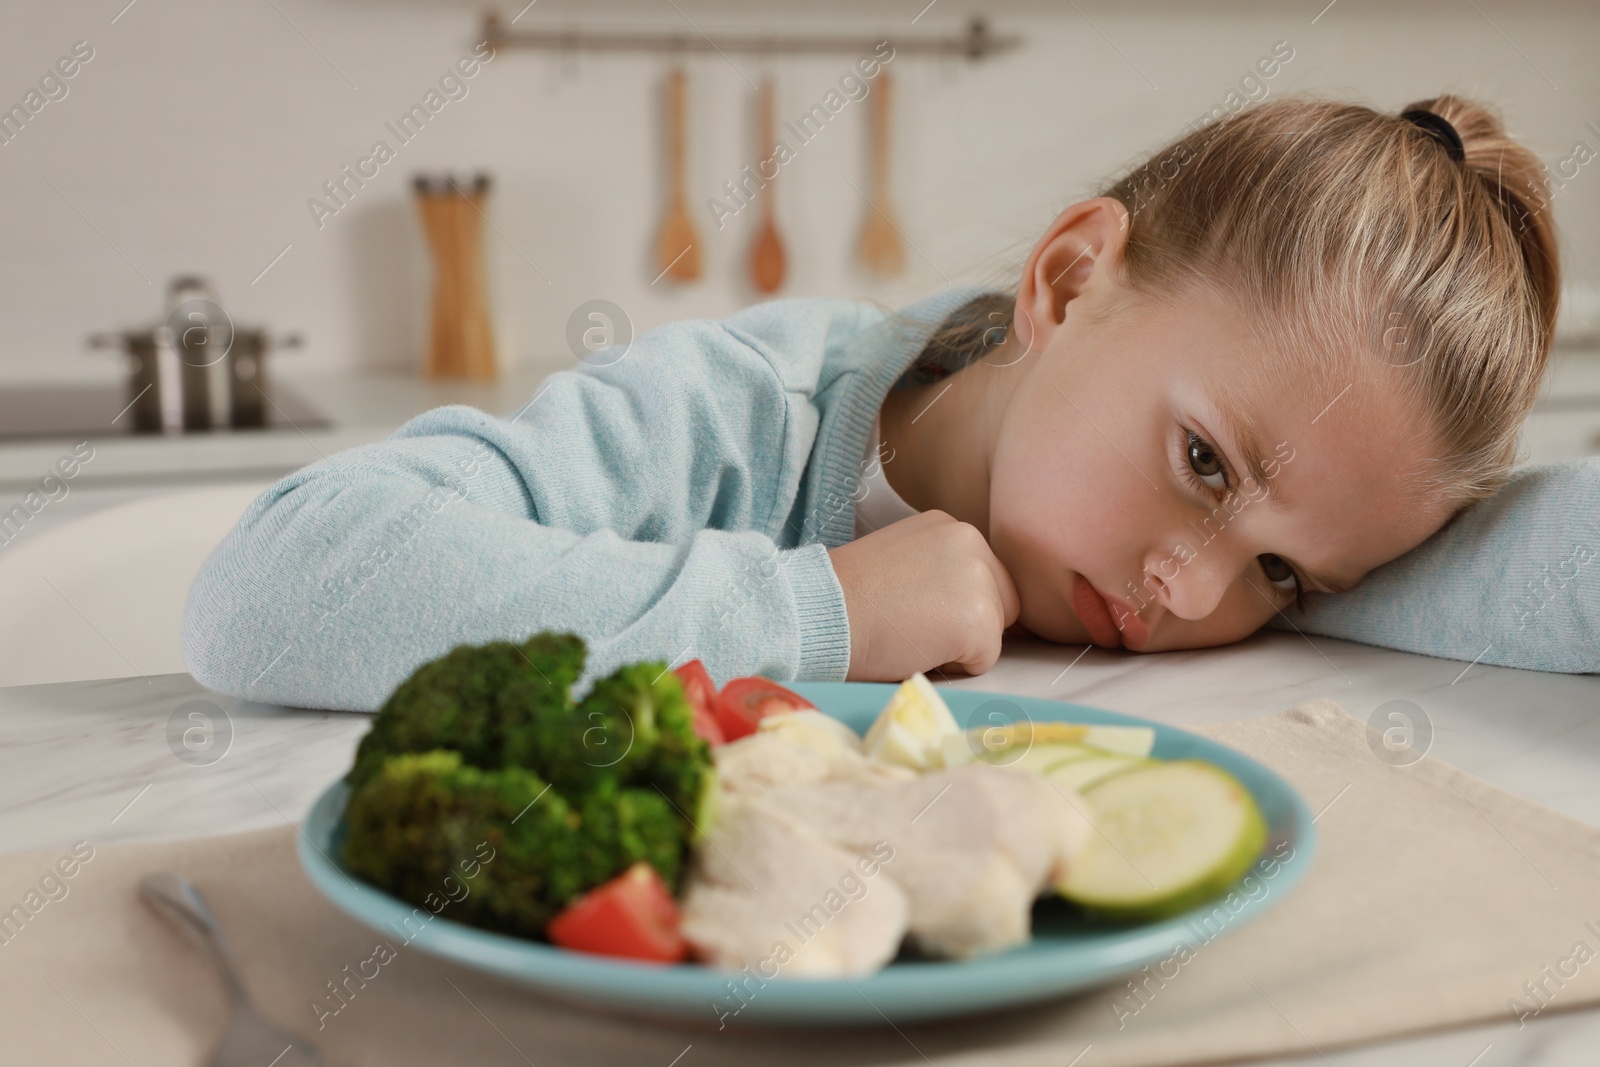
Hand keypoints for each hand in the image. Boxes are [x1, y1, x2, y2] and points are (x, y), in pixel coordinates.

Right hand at [825, 509, 1020, 681]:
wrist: (822, 612)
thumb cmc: (849, 596)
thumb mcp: (905, 559)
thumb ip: (941, 569)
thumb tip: (967, 603)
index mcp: (952, 527)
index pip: (986, 576)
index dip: (956, 604)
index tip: (918, 610)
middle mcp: (972, 542)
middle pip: (1003, 600)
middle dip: (970, 622)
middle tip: (917, 626)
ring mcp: (979, 581)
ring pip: (995, 631)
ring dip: (962, 645)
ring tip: (913, 635)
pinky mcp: (978, 622)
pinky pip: (984, 660)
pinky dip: (955, 668)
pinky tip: (916, 649)